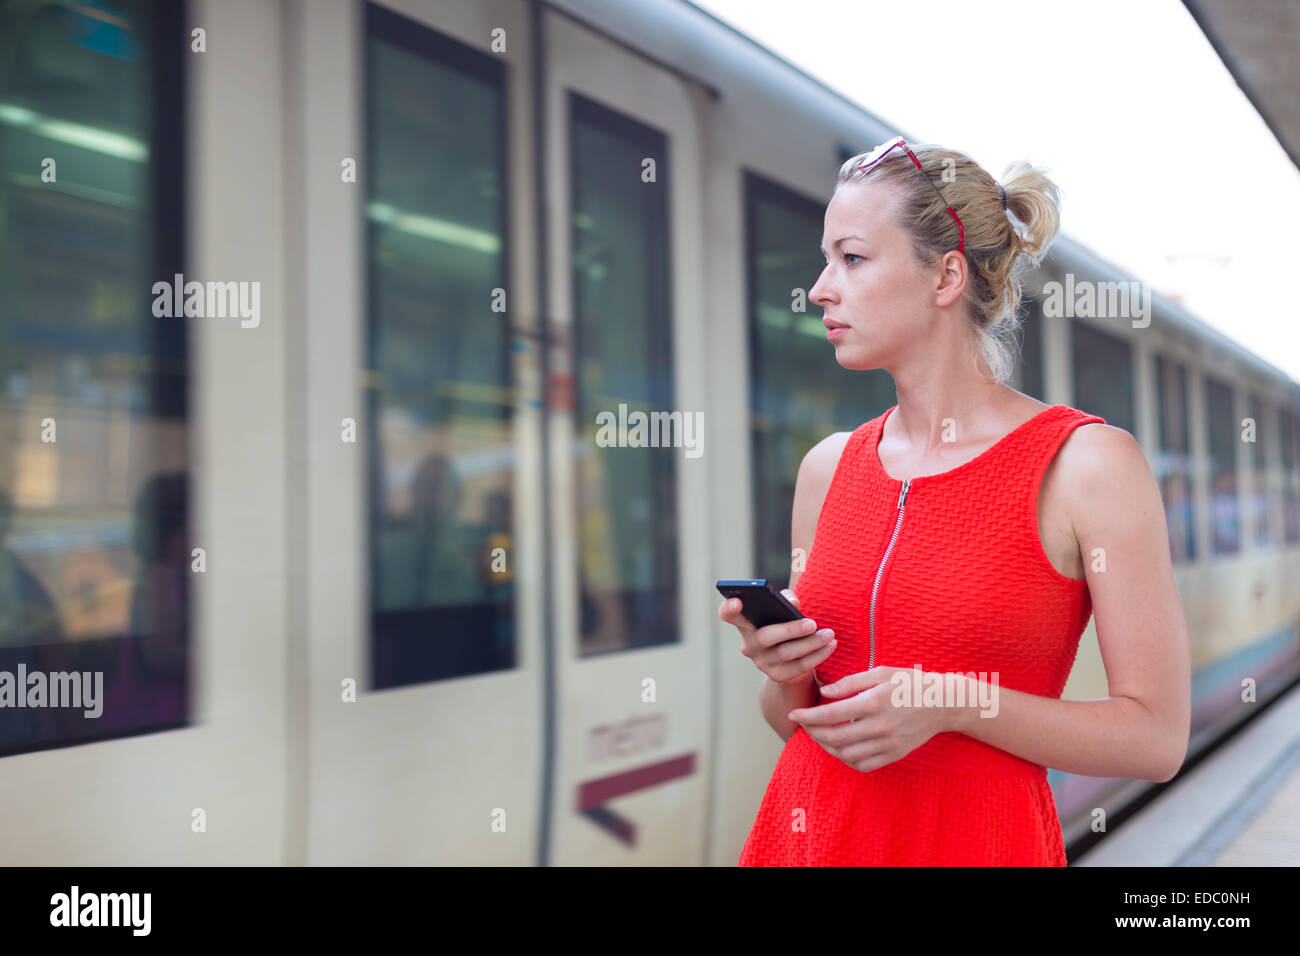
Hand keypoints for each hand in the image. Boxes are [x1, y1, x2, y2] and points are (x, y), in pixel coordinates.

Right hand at [718, 589, 835, 685]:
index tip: (738, 601)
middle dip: (791, 630)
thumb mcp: (784, 610)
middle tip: (812, 623)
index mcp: (745, 623)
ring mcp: (762, 663)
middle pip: (765, 637)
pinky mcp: (778, 677)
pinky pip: (799, 667)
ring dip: (811, 643)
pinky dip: (818, 655)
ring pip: (786, 654)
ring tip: (828, 634)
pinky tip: (830, 645)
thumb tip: (793, 603)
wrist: (791, 660)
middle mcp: (749, 645)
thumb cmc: (785, 625)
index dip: (729, 608)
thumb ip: (785, 599)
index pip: (728, 615)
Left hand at [786, 666, 952, 772]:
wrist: (943, 704)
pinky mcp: (894, 754)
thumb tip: (824, 692)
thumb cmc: (909, 683)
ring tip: (819, 735)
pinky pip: (863, 765)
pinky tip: (839, 748)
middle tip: (804, 724)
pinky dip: (846, 759)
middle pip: (835, 737)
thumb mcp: (880, 673)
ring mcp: (888, 744)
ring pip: (846, 755)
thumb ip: (850, 683)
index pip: (831, 715)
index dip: (808, 716)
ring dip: (827, 747)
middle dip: (813, 732)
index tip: (795, 714)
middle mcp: (880, 726)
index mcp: (874, 702)